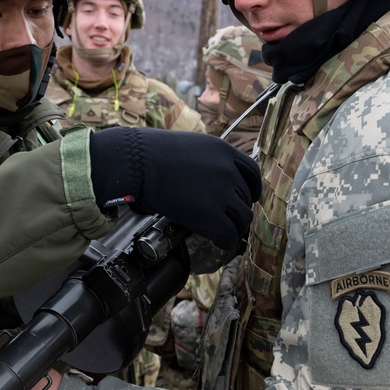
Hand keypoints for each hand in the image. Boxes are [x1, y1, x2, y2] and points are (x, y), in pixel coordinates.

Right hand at [89, 127, 261, 249]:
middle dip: (238, 209)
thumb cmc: (151, 155)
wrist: (136, 162)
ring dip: (234, 227)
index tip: (252, 197)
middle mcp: (228, 171)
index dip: (253, 188)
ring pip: (242, 218)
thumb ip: (206, 162)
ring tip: (224, 233)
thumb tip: (207, 180)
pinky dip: (226, 241)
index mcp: (224, 151)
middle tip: (228, 219)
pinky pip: (229, 234)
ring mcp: (222, 193)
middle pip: (246, 198)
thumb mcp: (188, 148)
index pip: (252, 172)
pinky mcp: (211, 215)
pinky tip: (219, 242)